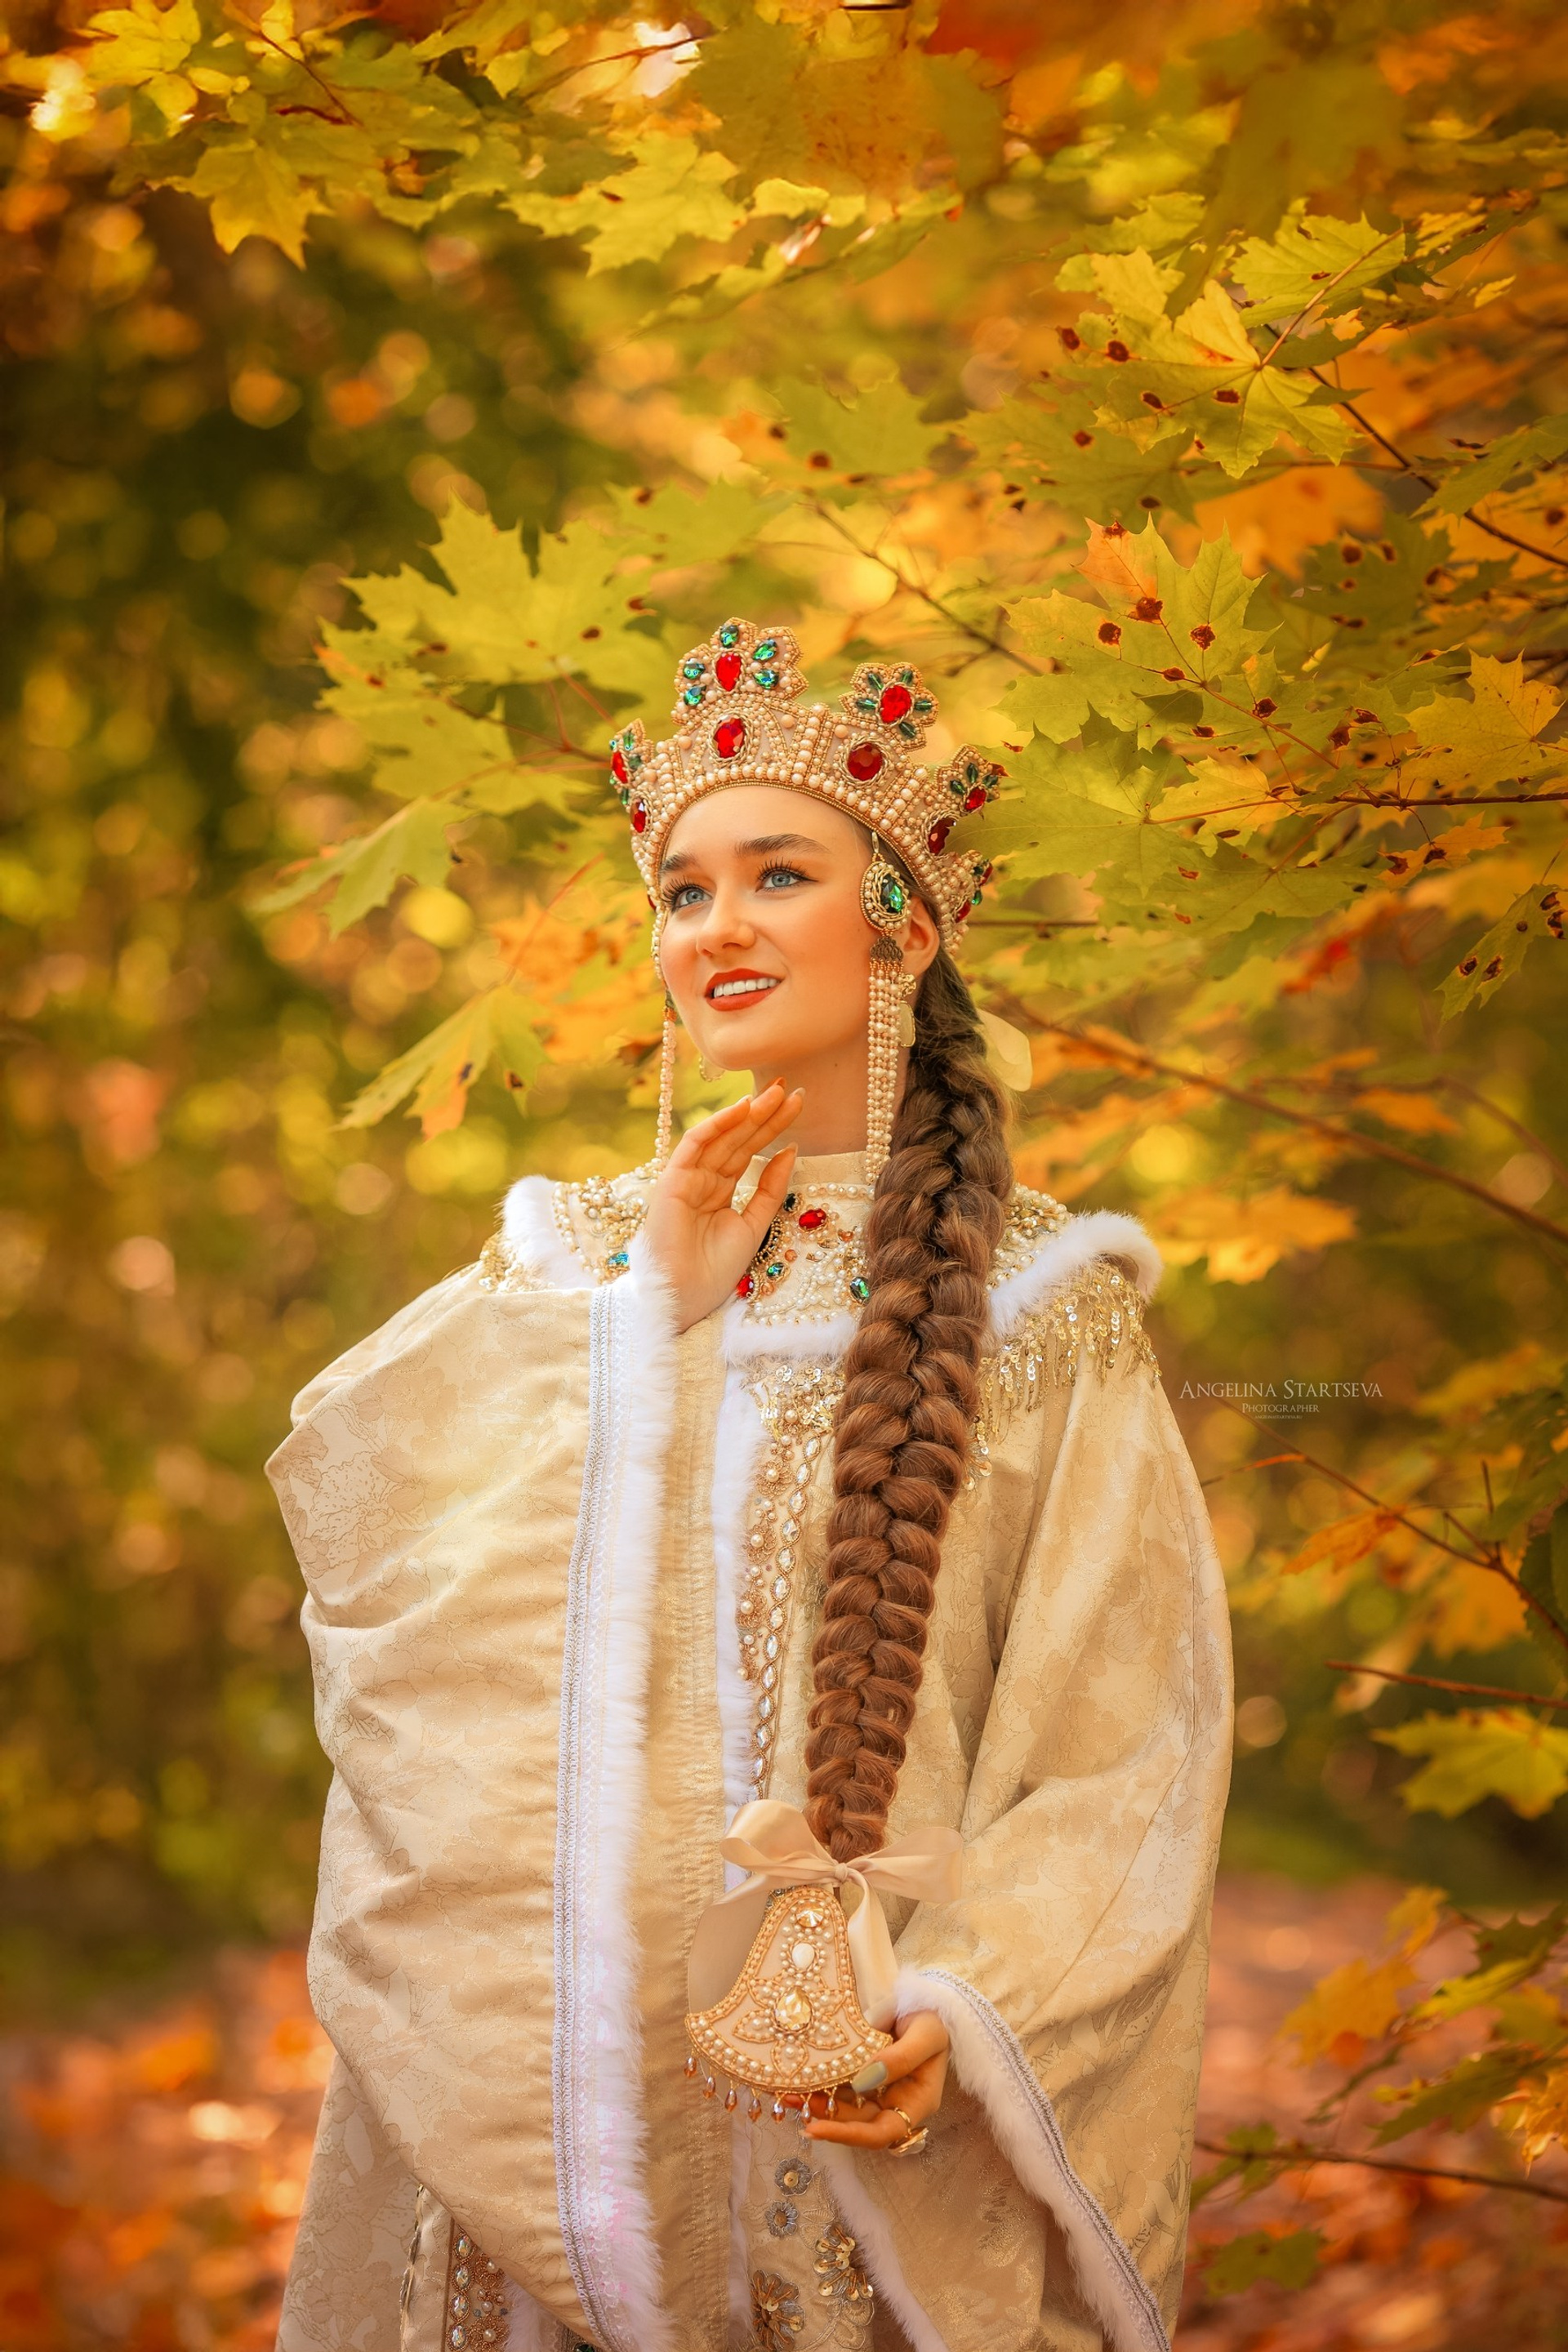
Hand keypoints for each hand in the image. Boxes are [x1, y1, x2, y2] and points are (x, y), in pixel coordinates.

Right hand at [641, 1081, 803, 1332]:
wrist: (683, 1298)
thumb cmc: (713, 1271)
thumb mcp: (754, 1225)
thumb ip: (770, 1188)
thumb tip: (790, 1150)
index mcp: (719, 1192)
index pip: (749, 1152)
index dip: (772, 1127)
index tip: (797, 1105)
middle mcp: (703, 1180)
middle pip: (739, 1140)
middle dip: (765, 1114)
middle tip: (791, 1089)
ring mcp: (686, 1179)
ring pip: (722, 1138)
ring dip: (748, 1114)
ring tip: (777, 1093)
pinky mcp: (671, 1181)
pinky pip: (695, 1145)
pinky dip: (717, 1125)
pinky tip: (742, 1109)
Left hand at [800, 2011, 949, 2150]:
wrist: (929, 2001)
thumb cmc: (935, 2020)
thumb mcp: (926, 2035)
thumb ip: (900, 2058)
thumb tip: (863, 2081)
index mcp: (916, 2104)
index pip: (881, 2133)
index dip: (848, 2135)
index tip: (816, 2128)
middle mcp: (894, 2105)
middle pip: (856, 2123)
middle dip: (822, 2117)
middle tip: (789, 2101)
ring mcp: (877, 2091)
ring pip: (843, 2107)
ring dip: (814, 2101)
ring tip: (784, 2089)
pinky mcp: (862, 2076)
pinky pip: (839, 2086)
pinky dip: (819, 2083)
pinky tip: (795, 2076)